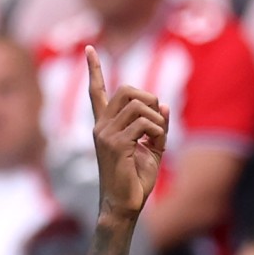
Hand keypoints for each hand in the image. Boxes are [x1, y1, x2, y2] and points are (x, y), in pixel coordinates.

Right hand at [86, 47, 166, 222]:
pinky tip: (155, 145)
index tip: (90, 48)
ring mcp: (105, 134)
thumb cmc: (135, 180)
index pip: (97, 92)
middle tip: (157, 120)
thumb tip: (163, 104)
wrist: (124, 206)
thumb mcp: (152, 148)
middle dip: (149, 98)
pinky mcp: (115, 144)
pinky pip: (144, 123)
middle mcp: (101, 127)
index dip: (94, 69)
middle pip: (126, 90)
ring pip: (138, 105)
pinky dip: (158, 131)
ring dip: (157, 119)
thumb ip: (157, 125)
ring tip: (157, 139)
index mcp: (105, 126)